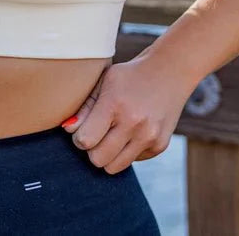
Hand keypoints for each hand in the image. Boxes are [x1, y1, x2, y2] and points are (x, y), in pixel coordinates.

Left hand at [60, 56, 189, 174]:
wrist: (170, 71)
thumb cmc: (130, 76)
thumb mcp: (105, 82)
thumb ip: (85, 107)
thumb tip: (68, 129)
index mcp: (115, 104)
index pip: (85, 140)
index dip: (79, 137)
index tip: (83, 128)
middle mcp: (134, 123)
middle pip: (97, 159)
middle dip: (92, 149)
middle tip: (97, 133)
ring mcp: (149, 136)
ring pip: (114, 167)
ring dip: (109, 155)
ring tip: (112, 135)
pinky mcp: (160, 145)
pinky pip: (132, 161)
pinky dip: (127, 151)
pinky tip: (132, 131)